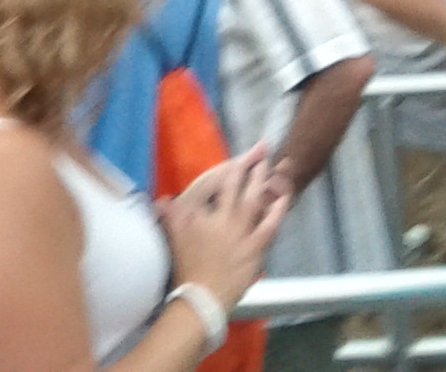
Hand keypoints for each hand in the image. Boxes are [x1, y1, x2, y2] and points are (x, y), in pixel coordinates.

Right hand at [160, 146, 290, 309]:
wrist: (203, 296)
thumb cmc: (186, 266)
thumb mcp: (173, 237)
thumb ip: (168, 215)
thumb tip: (161, 200)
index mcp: (203, 212)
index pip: (218, 181)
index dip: (231, 165)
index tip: (242, 155)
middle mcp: (224, 217)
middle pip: (240, 186)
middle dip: (252, 166)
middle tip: (263, 149)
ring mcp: (242, 232)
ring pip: (257, 201)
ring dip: (266, 182)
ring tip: (277, 167)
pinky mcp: (255, 248)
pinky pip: (269, 224)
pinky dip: (277, 210)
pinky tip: (284, 198)